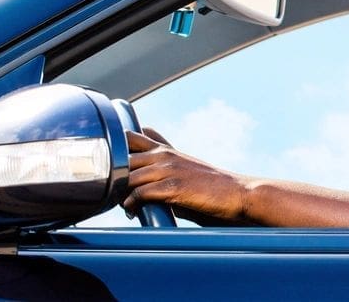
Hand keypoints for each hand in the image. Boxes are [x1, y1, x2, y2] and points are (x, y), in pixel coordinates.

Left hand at [123, 129, 249, 223]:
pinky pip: (139, 193)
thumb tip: (140, 186)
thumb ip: (162, 171)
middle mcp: (165, 156)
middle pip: (124, 157)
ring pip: (128, 176)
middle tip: (114, 193)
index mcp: (168, 151)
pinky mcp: (173, 186)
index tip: (111, 164)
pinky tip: (133, 211)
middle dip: (114, 176)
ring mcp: (168, 169)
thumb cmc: (211, 188)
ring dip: (121, 193)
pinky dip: (132, 204)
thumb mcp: (184, 171)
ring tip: (124, 206)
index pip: (134, 137)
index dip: (118, 147)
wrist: (237, 194)